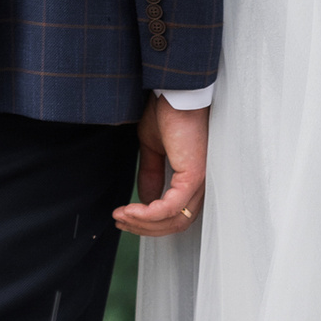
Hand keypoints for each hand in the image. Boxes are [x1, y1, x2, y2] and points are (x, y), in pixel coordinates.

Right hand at [113, 94, 206, 235]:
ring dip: (144, 224)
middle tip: (121, 222)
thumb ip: (151, 174)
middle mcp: (199, 184)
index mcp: (191, 177)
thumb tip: (145, 199)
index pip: (174, 214)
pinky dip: (148, 214)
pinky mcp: (193, 177)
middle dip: (144, 228)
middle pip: (174, 223)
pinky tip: (130, 210)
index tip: (125, 218)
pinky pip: (169, 207)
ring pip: (173, 220)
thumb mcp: (153, 147)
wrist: (175, 91)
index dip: (150, 222)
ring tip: (121, 216)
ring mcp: (198, 182)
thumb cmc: (167, 111)